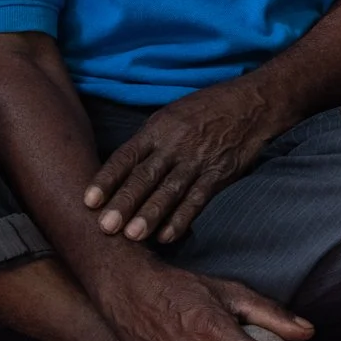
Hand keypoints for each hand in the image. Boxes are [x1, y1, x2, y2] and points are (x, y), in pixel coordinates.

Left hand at [85, 79, 271, 242]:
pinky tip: (167, 236)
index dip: (107, 179)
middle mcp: (175, 145)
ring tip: (132, 236)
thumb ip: (149, 142)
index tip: (88, 200)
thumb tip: (122, 171)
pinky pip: (197, 199)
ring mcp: (197, 161)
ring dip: (150, 215)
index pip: (126, 156)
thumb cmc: (206, 109)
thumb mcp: (171, 115)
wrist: (252, 104)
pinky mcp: (219, 174)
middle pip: (145, 177)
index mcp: (158, 129)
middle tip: (105, 227)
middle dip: (125, 203)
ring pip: (169, 191)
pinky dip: (182, 219)